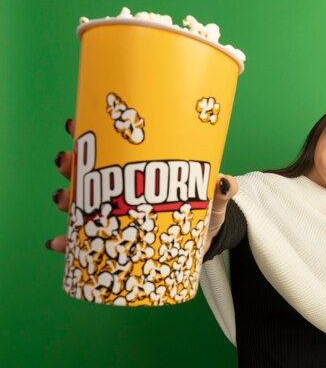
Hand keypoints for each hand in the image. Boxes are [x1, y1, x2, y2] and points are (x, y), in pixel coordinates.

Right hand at [46, 118, 238, 255]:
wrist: (204, 244)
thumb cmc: (205, 212)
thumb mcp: (213, 200)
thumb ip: (221, 191)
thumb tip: (225, 182)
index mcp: (143, 170)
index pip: (114, 146)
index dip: (91, 133)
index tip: (75, 124)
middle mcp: (123, 190)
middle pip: (89, 172)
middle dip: (72, 164)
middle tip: (67, 162)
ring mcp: (116, 215)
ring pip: (81, 203)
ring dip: (65, 198)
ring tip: (63, 201)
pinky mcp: (113, 242)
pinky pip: (84, 242)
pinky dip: (68, 242)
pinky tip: (58, 243)